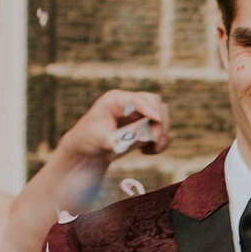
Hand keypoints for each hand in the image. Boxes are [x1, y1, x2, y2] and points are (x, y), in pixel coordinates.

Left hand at [46, 90, 172, 209]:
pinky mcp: (145, 126)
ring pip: (162, 116)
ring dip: (162, 134)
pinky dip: (161, 142)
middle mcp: (129, 103)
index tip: (157, 120)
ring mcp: (139, 114)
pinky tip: (147, 152)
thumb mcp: (99, 139)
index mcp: (115, 100)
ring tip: (151, 149)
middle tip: (154, 140)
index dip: (150, 108)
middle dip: (159, 122)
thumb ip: (116, 139)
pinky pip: (162, 131)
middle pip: (155, 103)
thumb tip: (133, 143)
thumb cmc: (89, 140)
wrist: (88, 151)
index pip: (137, 99)